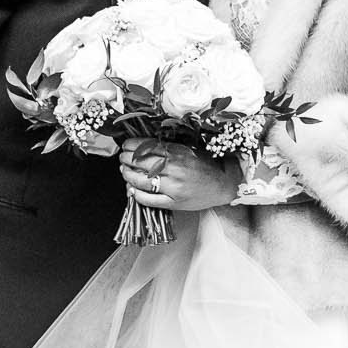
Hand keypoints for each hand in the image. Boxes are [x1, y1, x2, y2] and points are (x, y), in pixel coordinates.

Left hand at [120, 137, 239, 209]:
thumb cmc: (207, 165)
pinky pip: (148, 199)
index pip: (146, 146)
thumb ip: (169, 148)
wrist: (224, 184)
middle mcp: (174, 168)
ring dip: (127, 175)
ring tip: (124, 172)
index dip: (131, 146)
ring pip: (140, 181)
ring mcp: (173, 186)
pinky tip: (132, 189)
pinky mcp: (173, 202)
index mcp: (178, 152)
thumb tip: (144, 145)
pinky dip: (136, 194)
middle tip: (122, 158)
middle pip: (139, 162)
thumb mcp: (189, 149)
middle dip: (126, 159)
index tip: (125, 146)